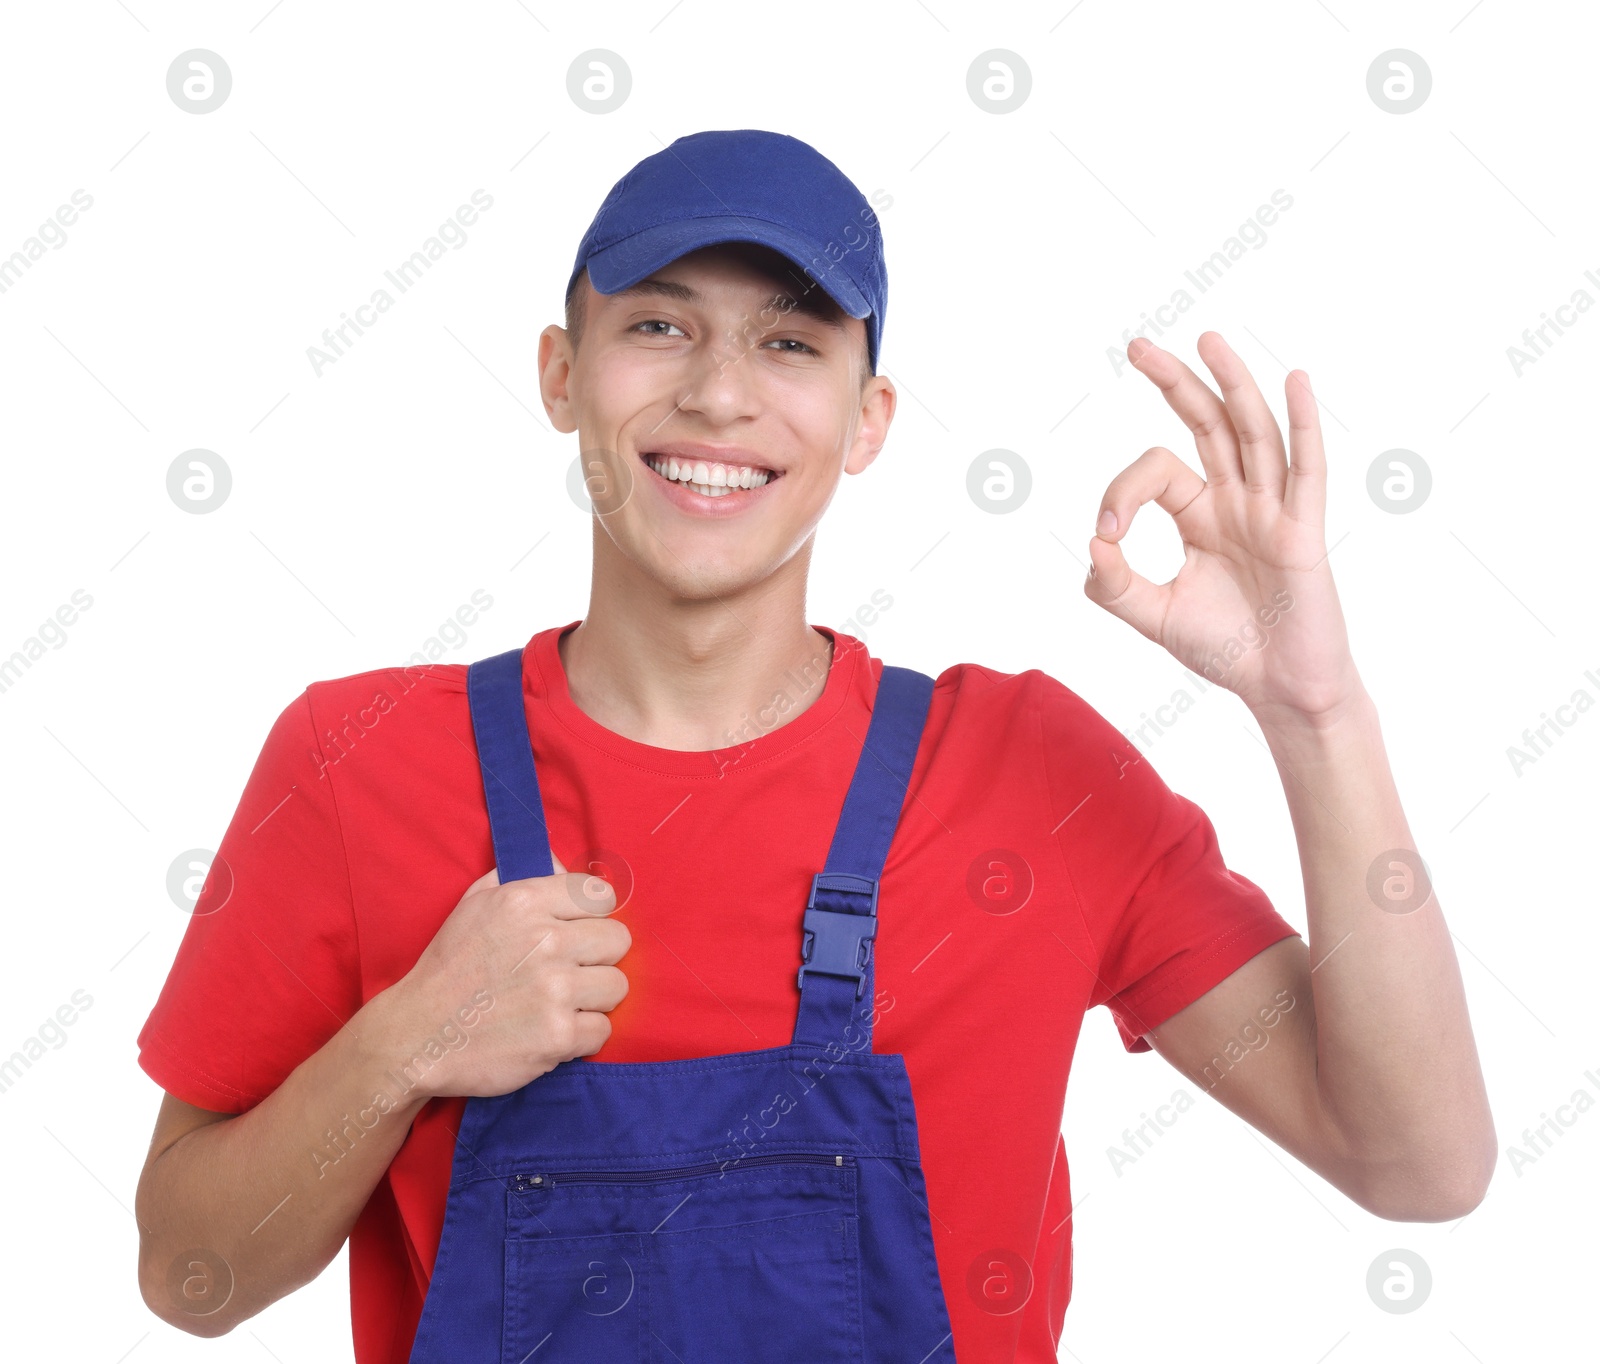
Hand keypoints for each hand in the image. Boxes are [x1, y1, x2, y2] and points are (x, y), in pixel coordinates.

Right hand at [379, 850, 630, 1097]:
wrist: (417, 1035)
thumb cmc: (450, 968)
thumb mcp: (475, 904)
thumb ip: (523, 877)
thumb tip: (565, 866)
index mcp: (524, 901)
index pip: (600, 895)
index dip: (592, 916)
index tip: (576, 932)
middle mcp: (545, 940)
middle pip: (618, 940)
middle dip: (598, 957)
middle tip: (570, 971)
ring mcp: (554, 989)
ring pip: (617, 985)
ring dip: (593, 998)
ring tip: (561, 1003)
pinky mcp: (558, 1035)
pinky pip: (603, 1030)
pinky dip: (582, 1036)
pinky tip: (554, 1032)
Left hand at [1084, 331, 1363, 724]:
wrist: (1278, 689)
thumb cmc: (1225, 648)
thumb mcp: (1153, 617)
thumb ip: (1115, 585)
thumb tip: (1093, 541)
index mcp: (1199, 514)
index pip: (1157, 471)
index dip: (1122, 492)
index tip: (1107, 536)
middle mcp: (1237, 501)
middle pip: (1207, 425)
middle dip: (1175, 383)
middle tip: (1137, 346)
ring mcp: (1273, 511)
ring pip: (1253, 433)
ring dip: (1232, 384)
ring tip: (1207, 338)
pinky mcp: (1303, 532)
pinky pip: (1306, 470)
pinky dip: (1303, 424)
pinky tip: (1296, 381)